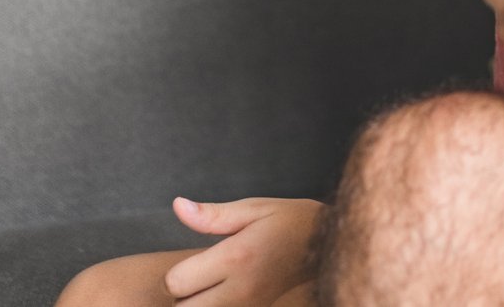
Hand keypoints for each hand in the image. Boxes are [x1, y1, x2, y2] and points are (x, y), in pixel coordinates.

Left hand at [161, 196, 322, 305]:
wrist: (327, 246)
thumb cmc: (288, 221)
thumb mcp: (252, 209)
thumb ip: (211, 214)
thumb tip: (178, 206)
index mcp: (235, 257)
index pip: (176, 282)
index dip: (176, 272)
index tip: (195, 260)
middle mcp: (240, 289)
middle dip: (183, 294)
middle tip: (200, 275)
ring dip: (197, 305)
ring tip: (211, 286)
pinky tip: (223, 295)